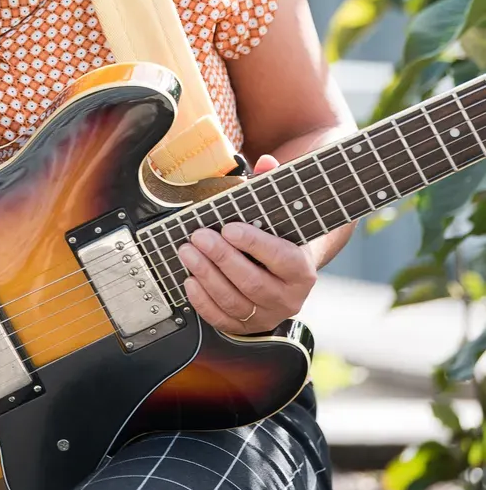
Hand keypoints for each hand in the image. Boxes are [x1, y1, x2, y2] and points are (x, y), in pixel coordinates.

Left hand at [177, 155, 316, 335]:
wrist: (284, 272)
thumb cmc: (279, 237)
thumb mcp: (281, 213)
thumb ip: (272, 187)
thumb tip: (266, 162)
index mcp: (302, 270)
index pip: (281, 258)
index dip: (254, 244)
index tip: (229, 228)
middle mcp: (289, 298)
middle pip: (252, 282)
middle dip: (222, 258)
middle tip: (199, 236)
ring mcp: (267, 316)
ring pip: (234, 301)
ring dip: (206, 276)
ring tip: (187, 252)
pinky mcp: (246, 327)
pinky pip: (221, 319)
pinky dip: (202, 300)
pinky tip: (190, 279)